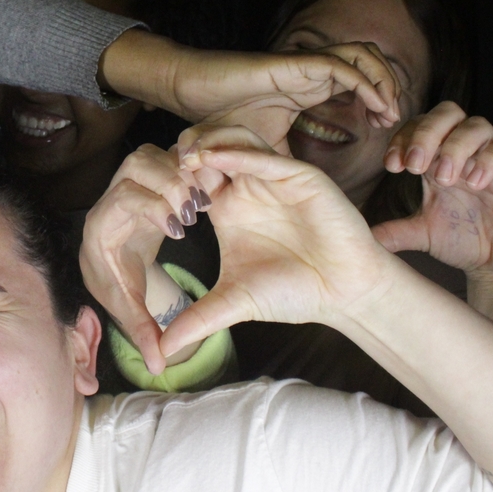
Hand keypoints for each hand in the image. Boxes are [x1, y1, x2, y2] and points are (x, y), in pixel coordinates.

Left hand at [79, 143, 211, 373]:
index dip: (152, 207)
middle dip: (168, 182)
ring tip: (202, 199)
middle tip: (194, 208)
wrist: (108, 257)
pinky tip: (206, 190)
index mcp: (102, 225)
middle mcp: (111, 196)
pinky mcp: (148, 175)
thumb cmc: (116, 279)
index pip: (123, 199)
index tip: (179, 229)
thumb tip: (158, 366)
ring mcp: (129, 181)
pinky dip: (187, 167)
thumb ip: (143, 332)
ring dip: (179, 171)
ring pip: (150, 155)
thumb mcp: (129, 306)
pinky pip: (166, 156)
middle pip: (135, 165)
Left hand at [159, 125, 392, 357]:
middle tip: (161, 169)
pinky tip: (214, 159)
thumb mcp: (233, 302)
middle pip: (208, 145)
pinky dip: (238, 153)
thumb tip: (161, 352)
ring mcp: (274, 177)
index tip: (149, 195)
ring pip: (235, 138)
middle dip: (182, 151)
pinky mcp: (300, 177)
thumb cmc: (293, 292)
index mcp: (227, 206)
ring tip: (185, 160)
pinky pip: (265, 156)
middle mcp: (248, 185)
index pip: (191, 174)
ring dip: (207, 143)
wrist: (343, 294)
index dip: (169, 178)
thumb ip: (197, 320)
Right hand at [187, 43, 403, 153]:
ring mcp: (306, 65)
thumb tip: (298, 188)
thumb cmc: (222, 114)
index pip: (357, 81)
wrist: (193, 89)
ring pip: (363, 55)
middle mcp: (312, 72)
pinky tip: (376, 105)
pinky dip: (364, 81)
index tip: (387, 127)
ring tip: (390, 110)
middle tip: (394, 120)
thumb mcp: (263, 146)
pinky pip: (341, 65)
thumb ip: (284, 159)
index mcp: (309, 86)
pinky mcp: (296, 64)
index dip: (378, 98)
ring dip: (383, 79)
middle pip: (369, 62)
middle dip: (389, 86)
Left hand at [375, 101, 492, 275]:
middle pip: (446, 113)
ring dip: (454, 147)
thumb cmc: (463, 240)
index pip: (418, 125)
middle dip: (426, 134)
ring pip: (476, 126)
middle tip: (414, 166)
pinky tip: (474, 181)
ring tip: (444, 178)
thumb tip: (359, 237)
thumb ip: (394, 231)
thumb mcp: (423, 233)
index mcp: (437, 156)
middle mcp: (465, 150)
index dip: (403, 138)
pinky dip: (489, 159)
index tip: (391, 165)